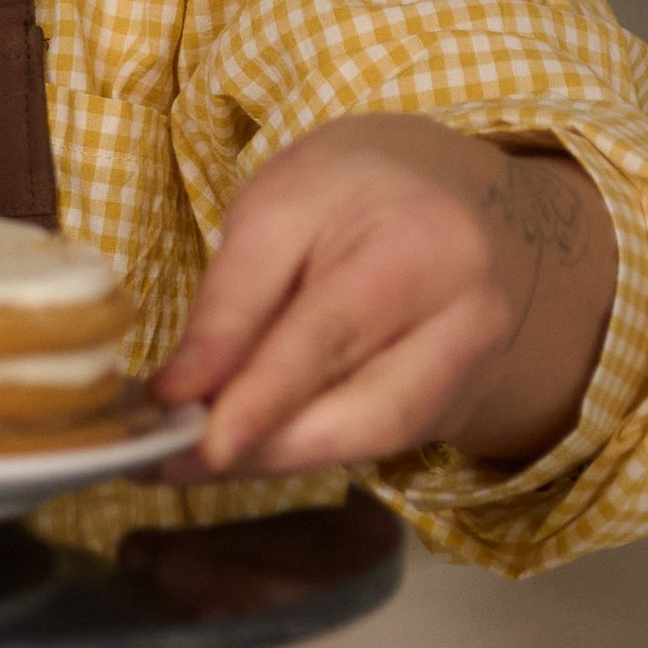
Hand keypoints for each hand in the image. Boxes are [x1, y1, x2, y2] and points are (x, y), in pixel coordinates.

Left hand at [155, 112, 615, 478]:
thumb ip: (232, 298)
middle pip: (365, 414)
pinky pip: (378, 444)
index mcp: (425, 244)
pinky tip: (253, 440)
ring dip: (277, 458)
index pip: (330, 334)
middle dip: (261, 448)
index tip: (194, 441)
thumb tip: (180, 392)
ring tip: (196, 456)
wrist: (465, 199)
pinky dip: (306, 447)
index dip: (258, 399)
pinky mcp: (459, 406)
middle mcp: (471, 319)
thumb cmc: (360, 187)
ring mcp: (475, 372)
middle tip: (172, 461)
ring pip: (373, 443)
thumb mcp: (280, 202)